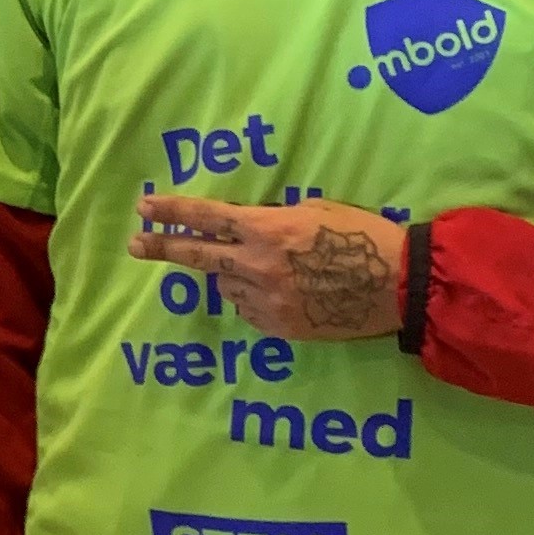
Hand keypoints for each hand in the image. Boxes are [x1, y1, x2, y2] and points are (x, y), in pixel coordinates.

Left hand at [127, 190, 404, 339]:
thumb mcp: (316, 211)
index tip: (144, 208)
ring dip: (234, 273)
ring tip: (271, 268)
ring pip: (228, 284)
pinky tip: (287, 291)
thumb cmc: (363, 236)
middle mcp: (257, 265)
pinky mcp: (279, 326)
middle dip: (162, 248)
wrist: (399, 285)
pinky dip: (256, 297)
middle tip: (134, 244)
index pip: (206, 217)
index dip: (172, 211)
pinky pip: (250, 309)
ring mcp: (266, 300)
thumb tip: (251, 229)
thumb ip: (275, 220)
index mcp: (266, 229)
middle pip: (197, 256)